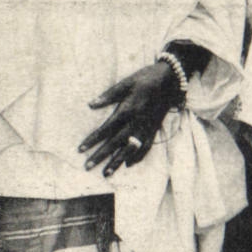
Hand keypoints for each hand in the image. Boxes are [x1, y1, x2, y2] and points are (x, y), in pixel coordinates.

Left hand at [79, 61, 183, 176]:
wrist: (170, 80)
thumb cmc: (146, 78)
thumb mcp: (126, 82)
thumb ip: (109, 95)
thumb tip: (91, 105)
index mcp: (127, 109)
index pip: (106, 129)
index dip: (93, 140)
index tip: (81, 149)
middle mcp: (136, 122)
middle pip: (116, 143)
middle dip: (101, 156)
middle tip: (88, 167)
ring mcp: (146, 127)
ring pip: (130, 149)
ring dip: (117, 161)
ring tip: (107, 173)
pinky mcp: (154, 129)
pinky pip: (145, 147)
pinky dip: (137, 157)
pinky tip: (128, 164)